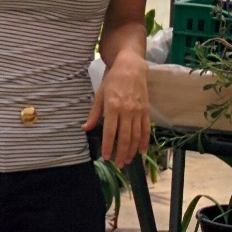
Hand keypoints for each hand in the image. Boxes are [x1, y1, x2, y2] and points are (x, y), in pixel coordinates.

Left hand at [83, 54, 149, 168]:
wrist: (131, 67)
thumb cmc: (112, 80)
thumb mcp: (99, 94)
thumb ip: (94, 114)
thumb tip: (85, 128)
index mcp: (113, 107)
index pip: (110, 132)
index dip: (108, 146)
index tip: (106, 157)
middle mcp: (127, 111)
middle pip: (125, 137)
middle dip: (121, 153)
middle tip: (118, 164)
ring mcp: (138, 111)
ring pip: (136, 136)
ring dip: (132, 150)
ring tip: (127, 161)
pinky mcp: (146, 111)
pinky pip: (146, 129)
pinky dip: (145, 141)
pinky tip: (142, 151)